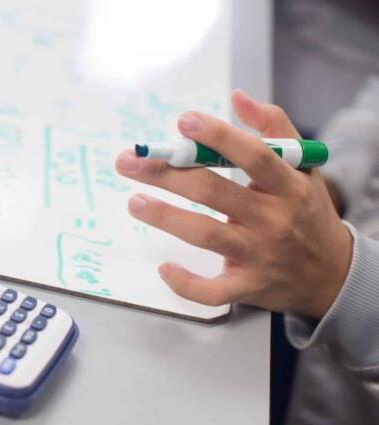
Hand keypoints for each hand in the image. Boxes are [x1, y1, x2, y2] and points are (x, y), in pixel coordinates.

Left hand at [115, 90, 352, 318]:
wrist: (332, 273)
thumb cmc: (306, 211)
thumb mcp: (304, 167)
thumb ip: (274, 128)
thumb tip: (237, 97)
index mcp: (288, 185)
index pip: (254, 156)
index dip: (218, 137)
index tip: (183, 122)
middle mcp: (274, 219)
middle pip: (214, 192)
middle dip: (167, 173)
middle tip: (129, 160)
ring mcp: (260, 256)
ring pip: (206, 235)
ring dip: (165, 217)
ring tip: (135, 202)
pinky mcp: (248, 287)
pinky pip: (212, 291)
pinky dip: (186, 283)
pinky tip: (164, 267)